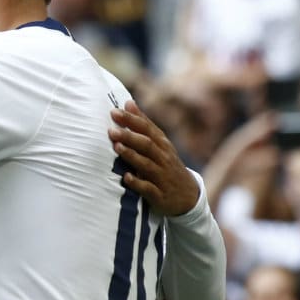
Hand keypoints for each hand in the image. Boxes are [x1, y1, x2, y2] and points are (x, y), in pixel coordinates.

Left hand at [109, 100, 199, 215]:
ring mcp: (162, 177)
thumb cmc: (167, 165)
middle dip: (129, 136)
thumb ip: (143, 125)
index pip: (147, 129)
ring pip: (147, 164)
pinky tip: (126, 177)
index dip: (132, 120)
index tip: (114, 111)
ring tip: (116, 147)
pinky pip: (148, 188)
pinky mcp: (159, 195)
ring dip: (132, 156)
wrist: (188, 197)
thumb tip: (128, 102)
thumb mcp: (159, 144)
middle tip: (111, 130)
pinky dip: (137, 183)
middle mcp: (163, 159)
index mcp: (162, 145)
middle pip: (147, 145)